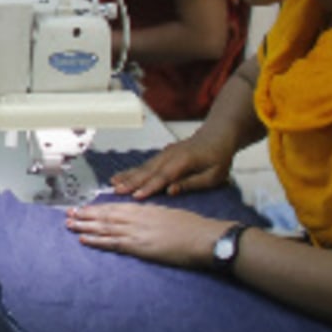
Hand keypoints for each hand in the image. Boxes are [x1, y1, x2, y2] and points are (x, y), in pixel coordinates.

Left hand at [66, 202, 228, 268]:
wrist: (203, 237)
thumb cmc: (191, 227)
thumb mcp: (167, 214)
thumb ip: (150, 216)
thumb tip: (139, 217)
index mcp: (144, 209)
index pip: (114, 207)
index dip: (96, 208)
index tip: (83, 208)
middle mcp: (137, 217)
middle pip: (105, 215)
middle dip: (85, 215)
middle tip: (67, 214)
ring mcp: (137, 231)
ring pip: (105, 227)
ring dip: (85, 226)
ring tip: (69, 225)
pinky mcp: (140, 247)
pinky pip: (113, 243)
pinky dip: (97, 240)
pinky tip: (84, 240)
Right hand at [110, 132, 235, 199]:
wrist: (217, 135)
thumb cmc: (218, 157)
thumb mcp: (213, 175)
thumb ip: (191, 183)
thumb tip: (171, 191)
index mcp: (183, 161)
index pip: (163, 177)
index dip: (149, 187)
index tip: (135, 196)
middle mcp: (170, 156)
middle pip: (148, 171)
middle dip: (131, 182)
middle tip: (116, 191)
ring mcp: (164, 154)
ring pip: (144, 167)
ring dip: (128, 175)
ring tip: (113, 183)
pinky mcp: (162, 155)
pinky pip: (145, 164)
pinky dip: (132, 170)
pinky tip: (122, 175)